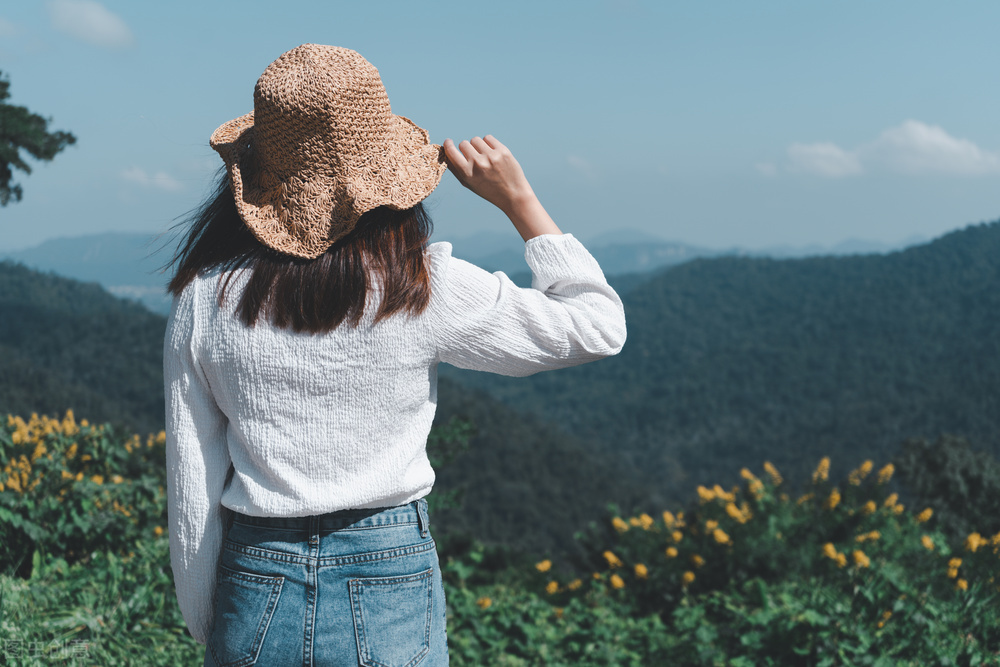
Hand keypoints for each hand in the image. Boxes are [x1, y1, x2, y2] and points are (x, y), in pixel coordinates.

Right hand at [443, 135, 560, 240]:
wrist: (513, 195)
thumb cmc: (488, 190)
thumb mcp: (469, 184)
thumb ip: (455, 169)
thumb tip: (444, 152)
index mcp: (467, 173)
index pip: (450, 151)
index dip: (448, 145)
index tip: (448, 142)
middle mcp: (478, 164)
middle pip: (463, 144)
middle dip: (466, 149)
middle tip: (474, 157)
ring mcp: (491, 156)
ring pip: (475, 140)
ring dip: (478, 146)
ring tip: (485, 157)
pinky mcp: (503, 151)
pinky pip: (488, 138)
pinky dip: (488, 143)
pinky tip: (492, 153)